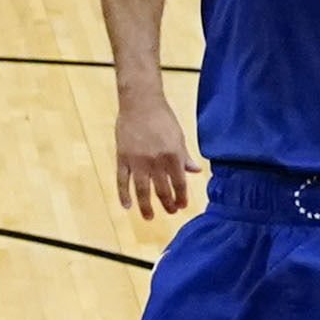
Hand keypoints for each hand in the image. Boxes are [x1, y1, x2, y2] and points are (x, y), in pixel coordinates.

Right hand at [113, 82, 192, 219]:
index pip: (179, 184)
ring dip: (146, 206)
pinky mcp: (123, 158)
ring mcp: (138, 161)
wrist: (140, 102)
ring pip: (143, 191)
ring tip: (149, 217)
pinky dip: (124, 195)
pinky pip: (122, 181)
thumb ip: (185, 156)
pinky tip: (127, 206)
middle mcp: (156, 162)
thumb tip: (196, 171)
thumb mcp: (178, 136)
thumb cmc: (162, 117)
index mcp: (173, 156)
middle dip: (167, 204)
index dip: (181, 197)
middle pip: (162, 190)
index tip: (182, 206)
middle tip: (170, 212)